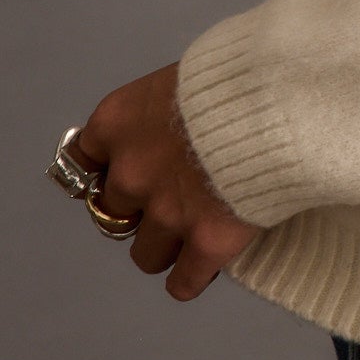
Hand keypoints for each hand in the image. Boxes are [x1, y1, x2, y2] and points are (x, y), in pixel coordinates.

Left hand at [72, 62, 262, 301]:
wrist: (279, 101)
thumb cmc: (237, 76)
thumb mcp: (182, 78)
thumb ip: (164, 112)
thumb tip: (175, 126)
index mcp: (115, 124)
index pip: (81, 164)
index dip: (106, 173)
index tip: (123, 177)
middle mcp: (130, 173)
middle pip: (114, 213)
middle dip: (140, 209)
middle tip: (174, 199)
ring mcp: (165, 212)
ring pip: (146, 256)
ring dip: (166, 247)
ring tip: (193, 237)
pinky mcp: (205, 242)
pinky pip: (183, 283)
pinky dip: (190, 279)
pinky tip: (201, 271)